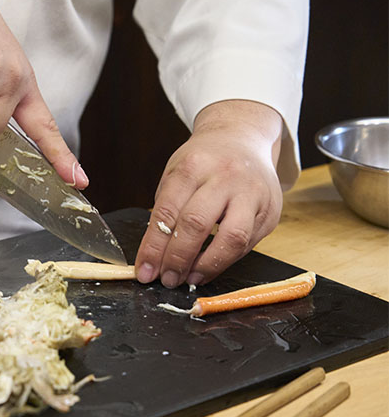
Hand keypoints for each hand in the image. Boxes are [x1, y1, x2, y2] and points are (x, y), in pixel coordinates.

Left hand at [134, 100, 284, 287]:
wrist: (242, 138)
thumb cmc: (203, 162)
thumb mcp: (176, 174)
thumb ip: (166, 211)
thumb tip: (154, 257)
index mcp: (193, 165)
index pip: (168, 212)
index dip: (154, 246)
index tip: (145, 270)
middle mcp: (225, 176)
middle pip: (197, 224)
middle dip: (178, 258)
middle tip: (167, 279)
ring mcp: (253, 192)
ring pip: (232, 237)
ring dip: (208, 265)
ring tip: (189, 278)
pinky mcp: (271, 209)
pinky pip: (248, 243)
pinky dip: (225, 260)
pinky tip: (209, 268)